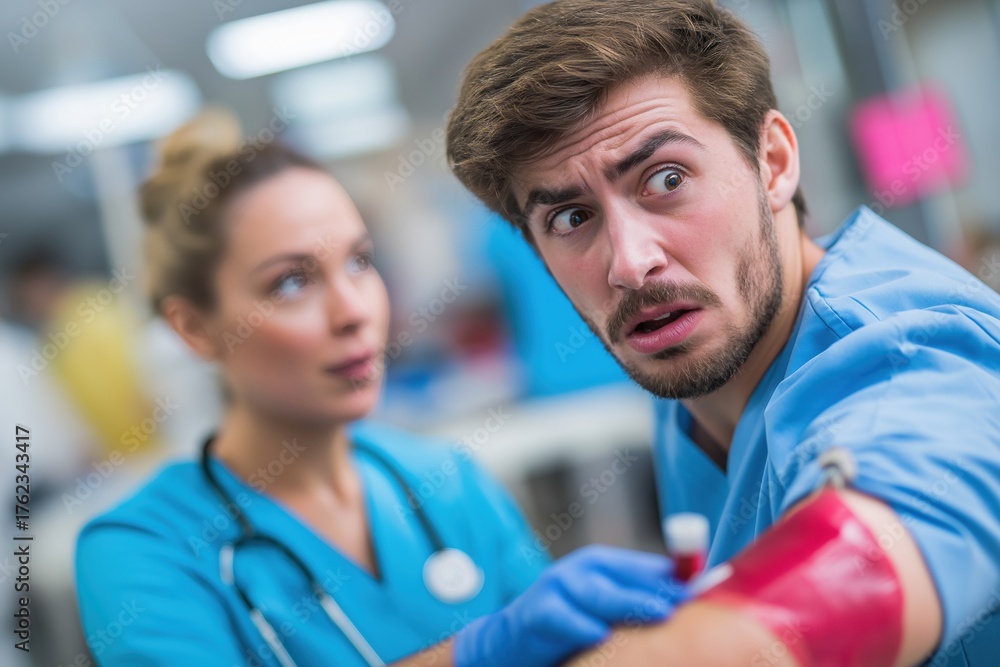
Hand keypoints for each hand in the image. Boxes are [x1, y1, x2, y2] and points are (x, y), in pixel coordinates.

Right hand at [452, 544, 688, 666]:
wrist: (509, 642)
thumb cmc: (567, 625)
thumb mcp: (602, 609)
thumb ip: (634, 601)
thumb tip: (685, 601)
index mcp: (600, 564)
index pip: (643, 566)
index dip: (674, 577)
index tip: (704, 589)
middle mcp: (579, 569)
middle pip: (623, 578)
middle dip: (656, 590)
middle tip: (685, 603)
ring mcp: (556, 588)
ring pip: (597, 595)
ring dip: (629, 603)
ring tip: (660, 613)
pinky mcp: (538, 612)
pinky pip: (563, 618)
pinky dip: (582, 627)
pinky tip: (601, 636)